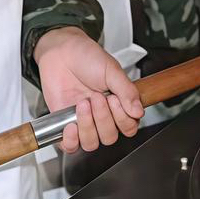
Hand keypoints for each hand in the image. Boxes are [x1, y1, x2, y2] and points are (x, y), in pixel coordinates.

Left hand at [34, 27, 143, 153]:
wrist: (61, 52)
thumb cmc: (86, 57)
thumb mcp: (111, 70)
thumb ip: (127, 91)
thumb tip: (138, 111)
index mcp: (119, 103)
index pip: (129, 127)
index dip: (123, 119)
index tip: (115, 100)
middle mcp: (103, 115)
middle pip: (110, 137)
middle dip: (103, 118)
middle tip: (96, 97)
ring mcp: (84, 121)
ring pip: (92, 143)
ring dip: (87, 125)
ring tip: (82, 103)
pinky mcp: (66, 125)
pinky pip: (70, 146)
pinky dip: (71, 140)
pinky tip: (70, 123)